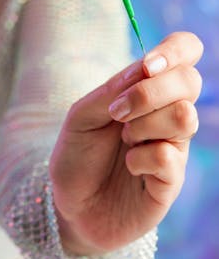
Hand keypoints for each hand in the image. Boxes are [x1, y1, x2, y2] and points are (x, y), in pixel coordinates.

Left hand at [49, 31, 202, 254]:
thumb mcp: (81, 117)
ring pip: (185, 116)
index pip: (185, 52)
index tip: (148, 66)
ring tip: (125, 140)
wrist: (68, 207)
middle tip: (117, 113)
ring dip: (145, 124)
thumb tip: (145, 68)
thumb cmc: (77, 157)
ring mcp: (174, 147)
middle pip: (190, 81)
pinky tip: (129, 167)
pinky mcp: (172, 181)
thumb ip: (111, 90)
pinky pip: (169, 156)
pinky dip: (140, 158)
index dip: (176, 51)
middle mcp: (168, 114)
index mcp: (148, 90)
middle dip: (148, 92)